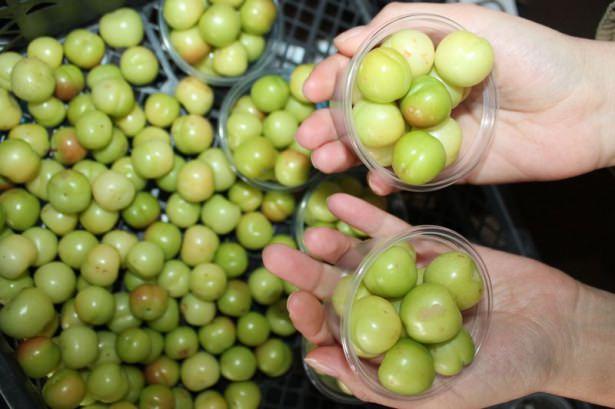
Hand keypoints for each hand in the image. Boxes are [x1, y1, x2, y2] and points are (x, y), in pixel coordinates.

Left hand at [263, 193, 614, 407]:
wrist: (554, 329)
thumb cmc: (503, 370)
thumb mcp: (444, 392)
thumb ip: (380, 384)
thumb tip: (316, 362)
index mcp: (384, 346)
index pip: (334, 332)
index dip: (310, 317)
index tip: (295, 301)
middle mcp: (386, 309)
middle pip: (337, 290)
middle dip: (306, 274)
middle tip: (276, 256)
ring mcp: (402, 276)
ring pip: (357, 258)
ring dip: (332, 244)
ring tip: (311, 231)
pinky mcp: (424, 248)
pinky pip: (387, 231)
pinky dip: (363, 216)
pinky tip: (340, 200)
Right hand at [297, 3, 614, 194]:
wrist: (585, 108)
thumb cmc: (533, 55)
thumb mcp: (467, 22)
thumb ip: (405, 24)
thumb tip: (346, 40)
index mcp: (419, 61)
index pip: (362, 70)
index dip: (333, 80)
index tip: (312, 92)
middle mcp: (418, 98)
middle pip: (362, 112)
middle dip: (329, 124)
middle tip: (305, 138)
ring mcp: (429, 134)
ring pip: (376, 145)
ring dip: (346, 154)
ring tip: (323, 161)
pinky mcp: (445, 166)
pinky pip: (406, 175)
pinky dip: (386, 180)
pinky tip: (374, 182)